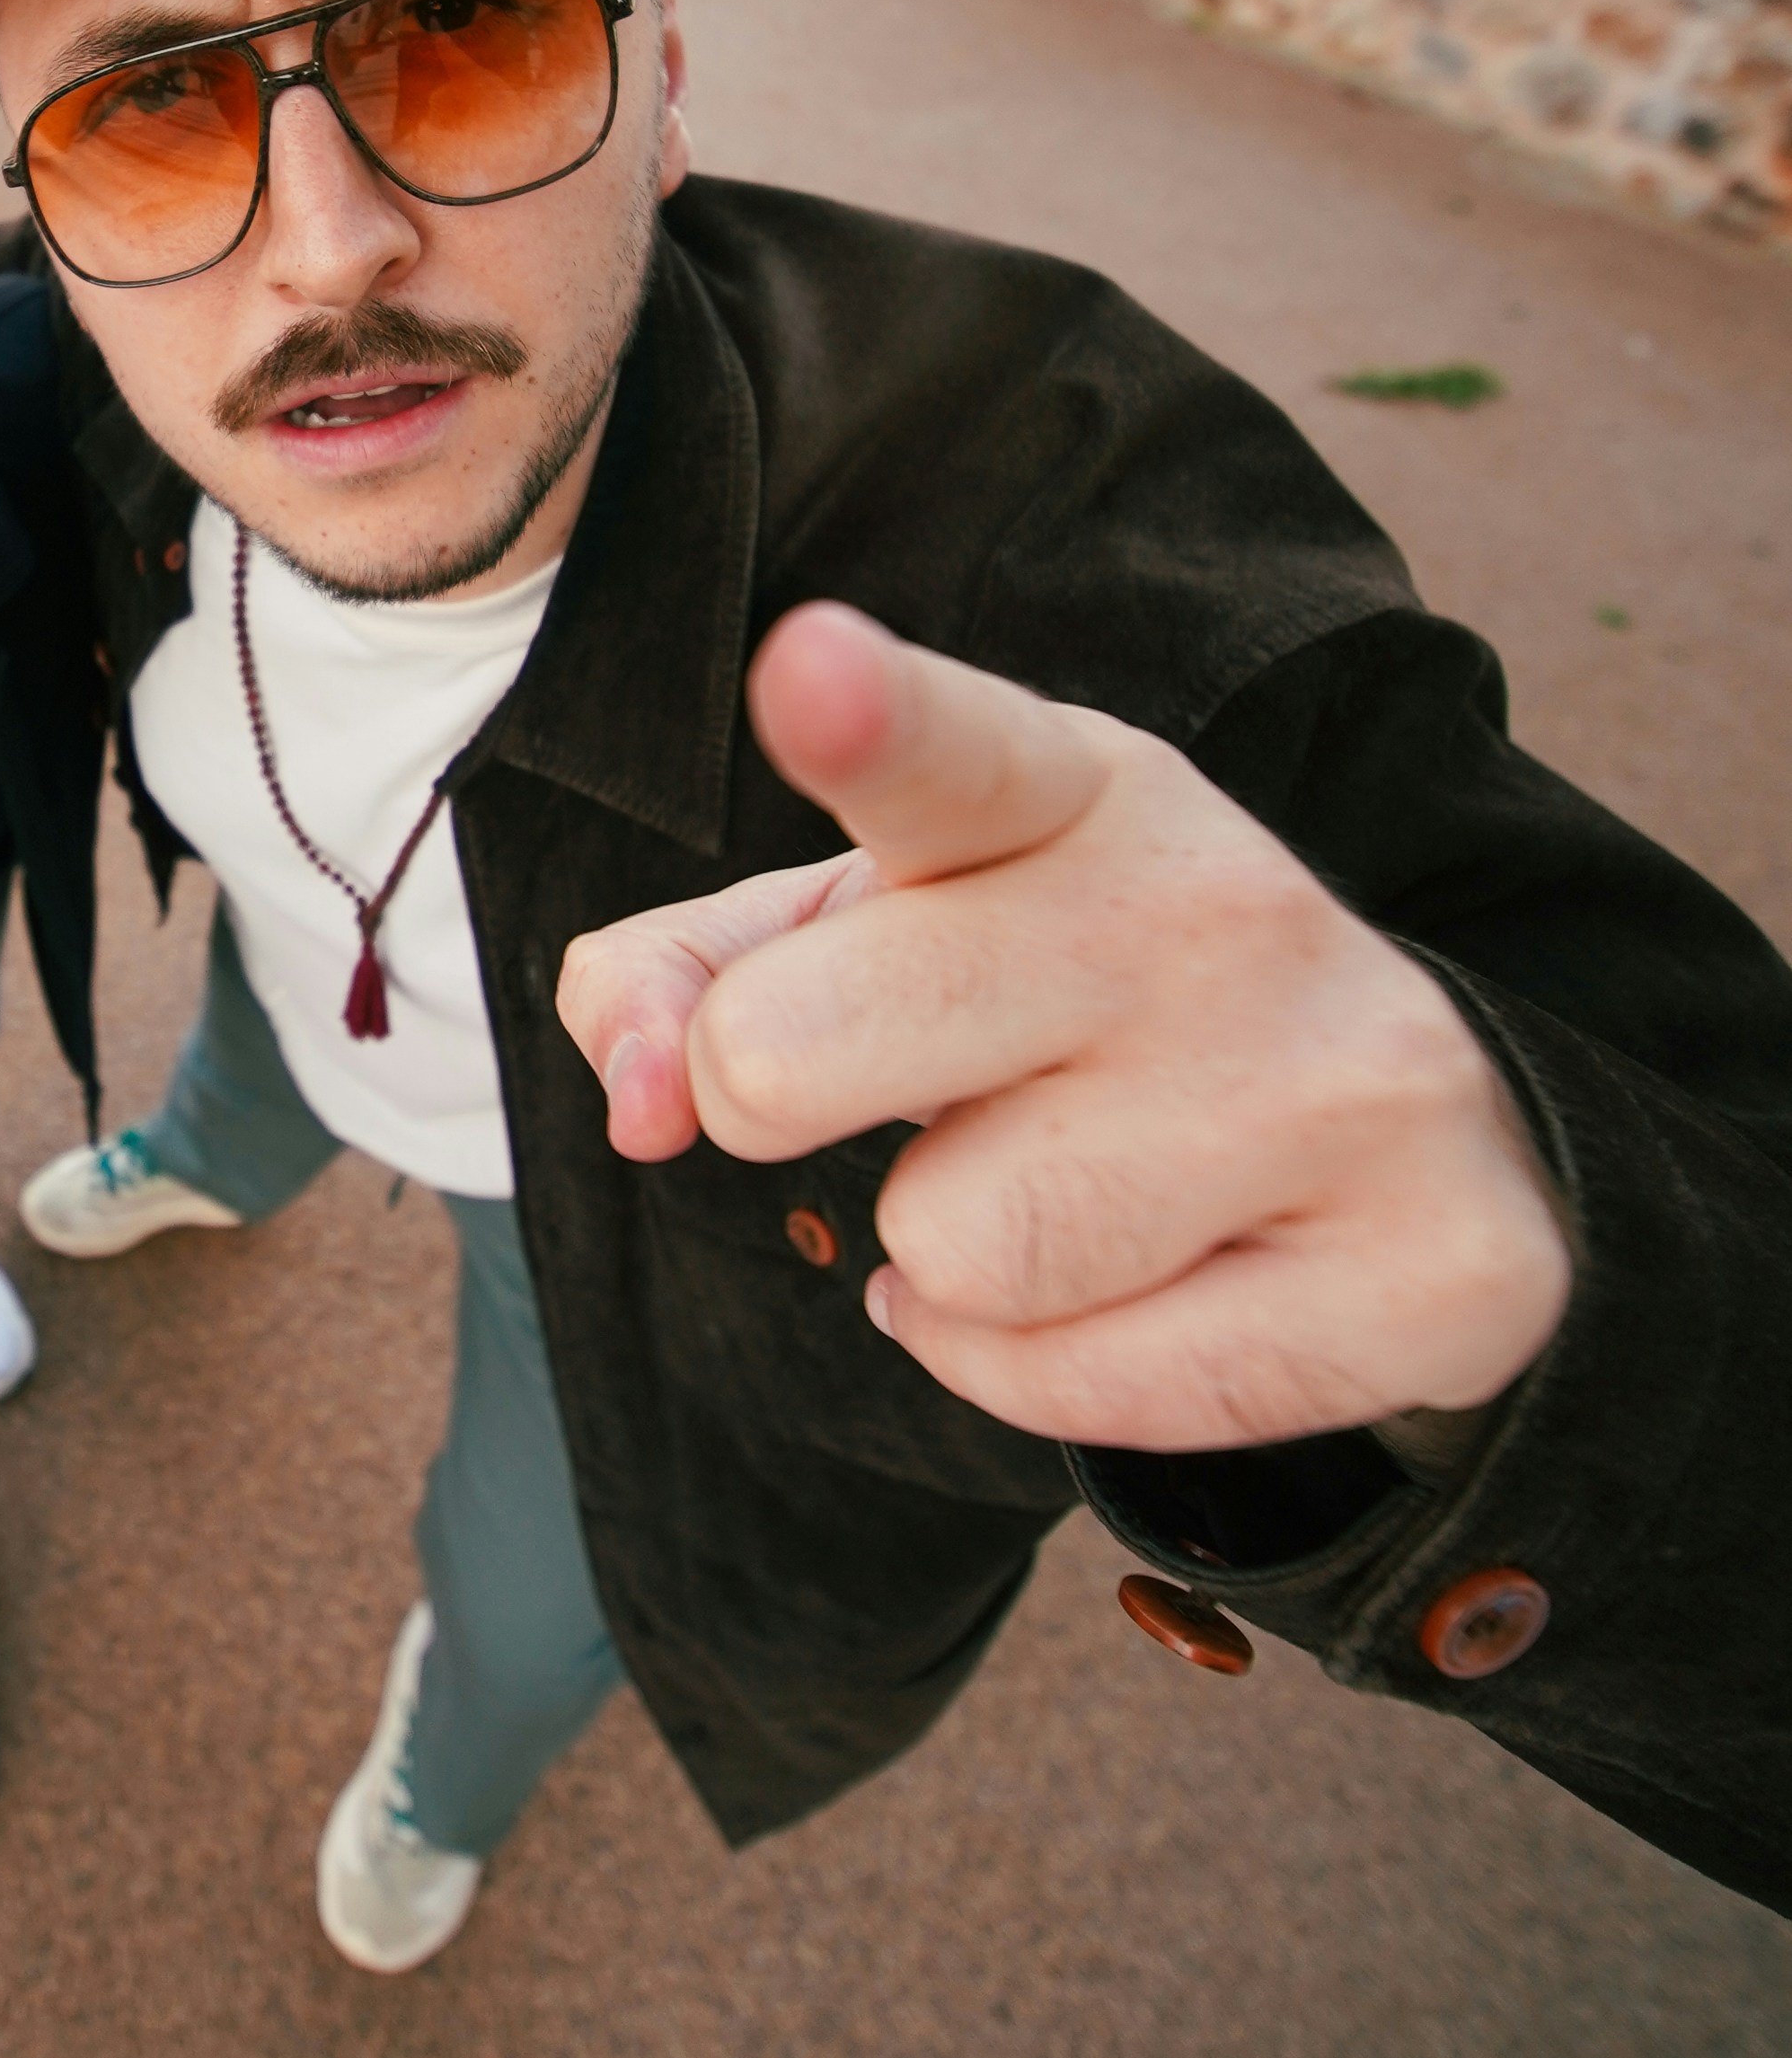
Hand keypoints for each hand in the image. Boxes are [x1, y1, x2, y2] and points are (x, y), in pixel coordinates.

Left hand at [554, 601, 1570, 1453]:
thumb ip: (694, 975)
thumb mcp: (872, 936)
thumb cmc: (1070, 1008)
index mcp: (1070, 790)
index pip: (949, 753)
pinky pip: (1079, 1385)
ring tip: (1051, 1183)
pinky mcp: (1422, 1269)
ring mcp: (1335, 1086)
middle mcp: (1213, 909)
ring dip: (946, 1261)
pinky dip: (1037, 1373)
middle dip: (774, 1097)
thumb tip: (633, 1094)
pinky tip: (1125, 1288)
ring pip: (956, 1253)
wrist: (1425, 1138)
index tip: (807, 672)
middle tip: (885, 1087)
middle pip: (808, 1048)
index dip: (865, 719)